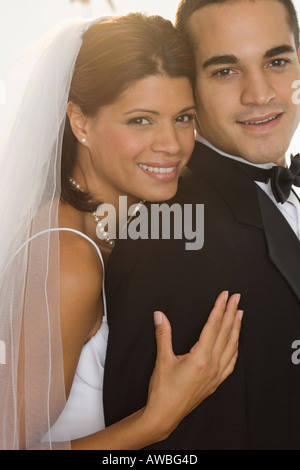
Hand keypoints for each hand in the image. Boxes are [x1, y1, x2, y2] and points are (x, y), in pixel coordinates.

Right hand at [144, 291, 242, 440]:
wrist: (165, 415)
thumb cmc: (163, 390)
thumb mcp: (162, 359)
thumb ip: (163, 334)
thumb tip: (159, 315)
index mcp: (201, 358)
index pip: (213, 326)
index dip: (219, 308)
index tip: (225, 296)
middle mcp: (212, 366)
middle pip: (225, 333)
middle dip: (231, 313)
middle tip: (236, 298)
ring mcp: (216, 375)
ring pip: (232, 346)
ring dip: (236, 328)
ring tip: (239, 314)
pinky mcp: (215, 382)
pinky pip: (231, 362)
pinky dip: (235, 348)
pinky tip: (236, 343)